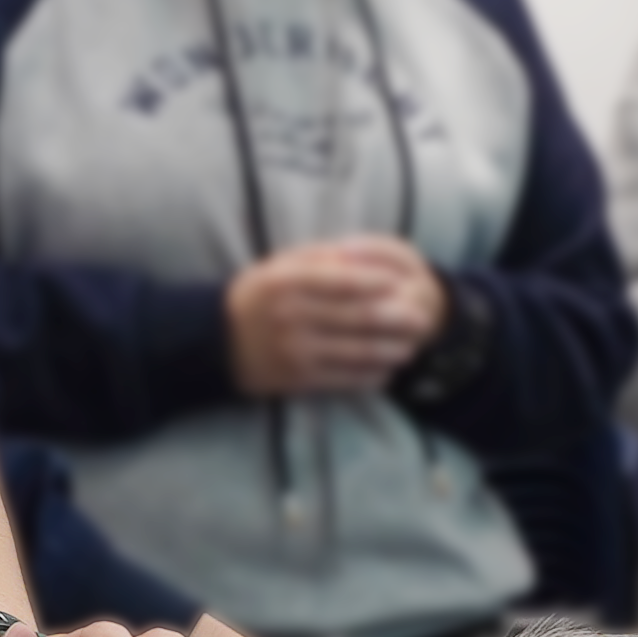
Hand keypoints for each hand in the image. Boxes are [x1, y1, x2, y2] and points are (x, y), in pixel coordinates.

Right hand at [226, 237, 447, 397]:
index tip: (402, 283)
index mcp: (288, 282)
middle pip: (359, 317)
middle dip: (397, 319)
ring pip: (358, 351)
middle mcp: (292, 316)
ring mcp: (295, 350)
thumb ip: (319, 258)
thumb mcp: (278, 266)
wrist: (215, 340)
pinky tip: (386, 370)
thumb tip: (364, 256)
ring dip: (391, 350)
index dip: (379, 283)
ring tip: (410, 347)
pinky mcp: (297, 379)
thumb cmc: (256, 296)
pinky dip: (371, 375)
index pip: (346, 280)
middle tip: (422, 319)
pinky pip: (345, 379)